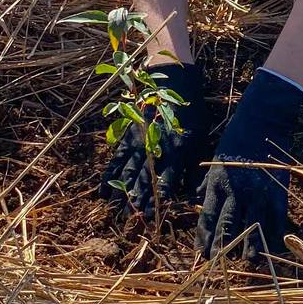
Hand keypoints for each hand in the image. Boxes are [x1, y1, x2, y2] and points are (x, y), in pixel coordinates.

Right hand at [99, 62, 206, 218]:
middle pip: (144, 181)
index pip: (166, 181)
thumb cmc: (190, 112)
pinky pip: (116, 160)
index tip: (152, 215)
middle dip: (137, 202)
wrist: (170, 81)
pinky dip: (109, 177)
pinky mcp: (127, 137)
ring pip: (128, 173)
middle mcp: (155, 150)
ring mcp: (138, 144)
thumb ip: (192, 165)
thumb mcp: (199, 138)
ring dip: (122, 194)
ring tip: (116, 213)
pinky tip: (103, 193)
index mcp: (176, 152)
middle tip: (130, 222)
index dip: (159, 199)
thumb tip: (191, 192)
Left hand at [197, 68, 302, 263]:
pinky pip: (276, 219)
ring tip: (247, 261)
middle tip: (219, 264)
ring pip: (253, 227)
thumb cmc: (236, 138)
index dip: (204, 237)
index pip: (208, 217)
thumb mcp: (215, 159)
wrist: (263, 120)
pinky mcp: (278, 191)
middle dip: (223, 247)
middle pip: (228, 227)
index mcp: (218, 183)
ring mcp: (259, 192)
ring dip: (250, 247)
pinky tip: (272, 245)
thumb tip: (199, 200)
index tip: (202, 252)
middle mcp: (237, 191)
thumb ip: (207, 182)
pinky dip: (274, 234)